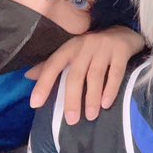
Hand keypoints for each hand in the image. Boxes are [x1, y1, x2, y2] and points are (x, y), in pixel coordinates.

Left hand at [26, 26, 144, 123]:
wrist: (124, 32)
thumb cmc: (93, 48)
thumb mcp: (72, 52)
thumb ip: (52, 65)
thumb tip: (28, 76)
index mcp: (69, 47)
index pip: (53, 66)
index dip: (43, 84)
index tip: (35, 104)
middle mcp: (84, 46)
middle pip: (75, 75)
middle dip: (72, 99)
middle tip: (71, 120)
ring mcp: (104, 48)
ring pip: (95, 76)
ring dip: (92, 98)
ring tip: (90, 116)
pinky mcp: (121, 51)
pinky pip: (115, 73)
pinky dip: (111, 89)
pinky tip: (106, 103)